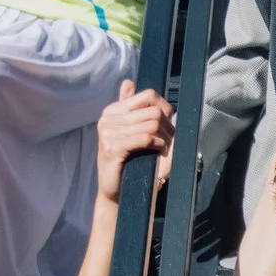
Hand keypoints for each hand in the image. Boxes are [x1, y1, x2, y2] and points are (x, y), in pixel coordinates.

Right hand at [94, 86, 174, 204]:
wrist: (116, 193)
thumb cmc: (128, 162)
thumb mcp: (130, 131)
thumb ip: (129, 107)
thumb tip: (127, 82)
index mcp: (112, 111)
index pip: (147, 96)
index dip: (164, 108)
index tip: (168, 124)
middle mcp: (107, 119)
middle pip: (152, 110)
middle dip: (167, 127)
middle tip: (168, 142)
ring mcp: (108, 133)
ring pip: (151, 124)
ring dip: (164, 139)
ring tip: (163, 150)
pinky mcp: (113, 148)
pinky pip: (144, 138)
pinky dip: (157, 145)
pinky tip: (157, 152)